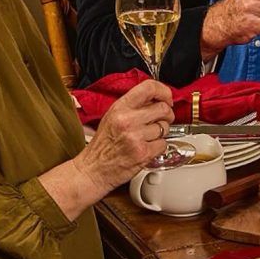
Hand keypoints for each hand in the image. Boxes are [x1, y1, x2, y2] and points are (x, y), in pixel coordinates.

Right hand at [74, 79, 173, 193]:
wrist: (92, 171)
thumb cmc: (102, 145)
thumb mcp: (112, 117)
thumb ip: (133, 106)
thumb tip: (157, 98)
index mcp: (120, 108)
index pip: (149, 87)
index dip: (164, 91)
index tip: (167, 98)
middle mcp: (127, 120)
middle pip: (163, 108)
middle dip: (166, 115)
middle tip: (161, 121)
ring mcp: (135, 136)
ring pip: (165, 127)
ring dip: (161, 133)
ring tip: (147, 137)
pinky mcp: (142, 153)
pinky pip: (163, 144)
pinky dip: (159, 147)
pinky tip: (147, 148)